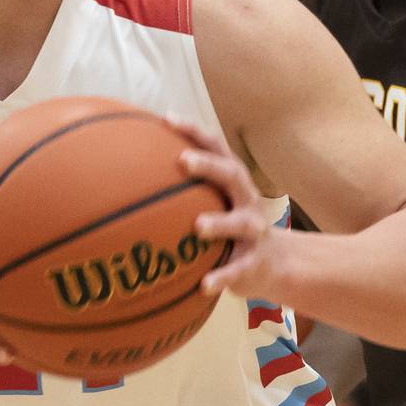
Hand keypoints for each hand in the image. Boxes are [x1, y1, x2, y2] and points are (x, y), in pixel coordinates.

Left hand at [169, 115, 288, 300]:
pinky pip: (238, 269)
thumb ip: (184, 188)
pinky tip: (204, 285)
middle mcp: (247, 200)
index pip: (215, 147)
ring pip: (241, 223)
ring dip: (221, 223)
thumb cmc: (230, 227)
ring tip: (198, 227)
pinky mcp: (255, 262)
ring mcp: (255, 230)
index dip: (194, 131)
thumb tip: (130, 171)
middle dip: (209, 165)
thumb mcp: (215, 203)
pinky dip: (222, 277)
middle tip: (183, 160)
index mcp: (233, 181)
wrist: (274, 264)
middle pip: (232, 174)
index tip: (167, 119)